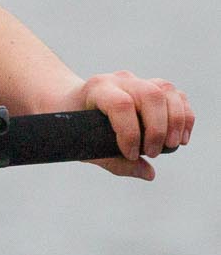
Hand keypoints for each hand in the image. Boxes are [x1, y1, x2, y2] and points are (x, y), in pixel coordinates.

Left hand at [48, 71, 194, 179]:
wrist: (70, 101)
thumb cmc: (76, 126)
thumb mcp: (85, 145)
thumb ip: (114, 162)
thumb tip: (149, 173)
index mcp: (96, 89)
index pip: (120, 104)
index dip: (130, 133)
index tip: (131, 155)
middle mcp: (118, 80)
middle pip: (150, 94)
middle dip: (157, 129)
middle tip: (152, 153)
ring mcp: (137, 81)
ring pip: (166, 91)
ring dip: (176, 122)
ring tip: (170, 146)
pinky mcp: (153, 88)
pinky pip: (177, 96)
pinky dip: (185, 117)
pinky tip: (181, 138)